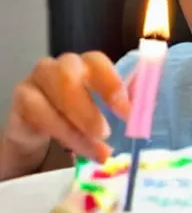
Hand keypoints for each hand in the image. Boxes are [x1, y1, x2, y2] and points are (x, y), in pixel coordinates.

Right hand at [4, 52, 130, 165]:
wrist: (40, 133)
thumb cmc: (80, 116)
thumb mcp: (105, 111)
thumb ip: (124, 105)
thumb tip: (147, 109)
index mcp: (87, 63)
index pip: (98, 61)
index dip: (112, 84)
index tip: (127, 112)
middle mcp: (61, 66)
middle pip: (70, 76)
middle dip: (89, 107)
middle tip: (106, 133)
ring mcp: (38, 80)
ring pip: (55, 97)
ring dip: (76, 126)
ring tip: (97, 150)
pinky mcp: (22, 99)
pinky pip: (39, 114)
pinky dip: (61, 134)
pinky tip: (73, 150)